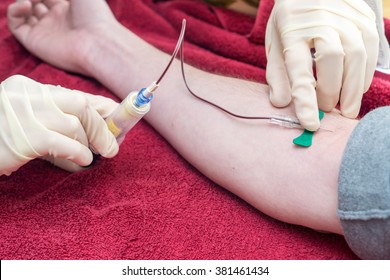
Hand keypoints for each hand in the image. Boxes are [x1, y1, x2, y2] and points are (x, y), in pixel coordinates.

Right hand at [0, 75, 118, 175]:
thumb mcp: (24, 118)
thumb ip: (53, 116)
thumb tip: (91, 126)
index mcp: (28, 88)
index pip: (73, 93)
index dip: (100, 105)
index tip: (116, 114)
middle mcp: (28, 96)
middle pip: (80, 105)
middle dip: (102, 125)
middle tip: (113, 143)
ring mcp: (25, 115)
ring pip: (75, 125)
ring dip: (90, 142)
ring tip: (94, 154)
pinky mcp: (26, 138)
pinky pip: (66, 143)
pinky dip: (80, 153)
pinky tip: (83, 160)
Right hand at [7, 0, 116, 74]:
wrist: (99, 44)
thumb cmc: (96, 15)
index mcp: (71, 8)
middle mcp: (58, 21)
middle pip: (36, 2)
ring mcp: (46, 31)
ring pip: (24, 13)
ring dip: (23, 0)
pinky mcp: (35, 42)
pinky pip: (15, 26)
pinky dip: (14, 12)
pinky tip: (25, 5)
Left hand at [265, 0, 378, 130]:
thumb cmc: (289, 23)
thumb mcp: (275, 45)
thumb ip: (277, 75)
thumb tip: (280, 104)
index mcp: (291, 31)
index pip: (299, 70)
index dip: (305, 100)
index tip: (311, 124)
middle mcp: (319, 21)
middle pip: (331, 60)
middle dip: (332, 92)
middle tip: (329, 111)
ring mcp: (344, 16)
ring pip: (356, 55)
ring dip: (353, 87)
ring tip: (347, 108)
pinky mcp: (362, 16)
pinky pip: (370, 47)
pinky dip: (366, 72)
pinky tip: (357, 87)